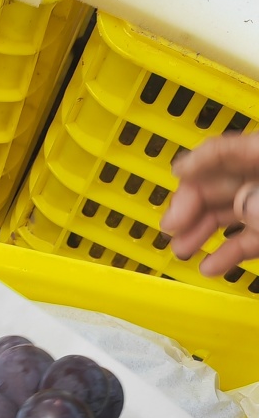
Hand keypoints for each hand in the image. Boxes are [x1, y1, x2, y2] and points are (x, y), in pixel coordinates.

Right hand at [161, 131, 258, 276]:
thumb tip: (245, 206)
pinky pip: (246, 240)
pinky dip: (227, 253)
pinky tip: (209, 267)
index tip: (176, 173)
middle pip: (222, 183)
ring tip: (181, 249)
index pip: (229, 149)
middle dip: (191, 203)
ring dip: (201, 231)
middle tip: (171, 224)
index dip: (201, 159)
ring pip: (229, 212)